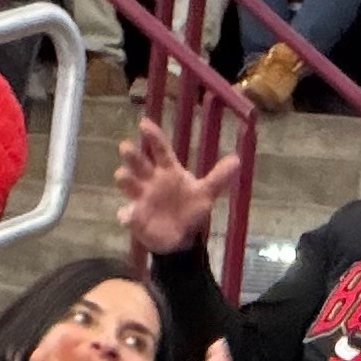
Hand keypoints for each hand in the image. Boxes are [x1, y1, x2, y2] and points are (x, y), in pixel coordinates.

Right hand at [112, 117, 235, 256]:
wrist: (181, 237)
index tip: (144, 123)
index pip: (160, 149)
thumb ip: (218, 177)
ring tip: (123, 176)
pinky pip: (127, 215)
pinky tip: (127, 216)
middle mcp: (151, 180)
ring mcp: (141, 197)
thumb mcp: (205, 194)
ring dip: (124, 179)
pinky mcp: (136, 217)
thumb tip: (237, 159)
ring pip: (128, 184)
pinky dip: (126, 215)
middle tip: (126, 146)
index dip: (153, 136)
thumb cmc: (190, 209)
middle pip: (139, 163)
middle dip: (132, 155)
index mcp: (168, 170)